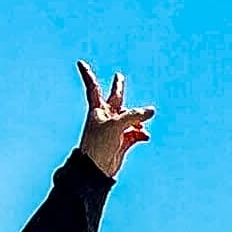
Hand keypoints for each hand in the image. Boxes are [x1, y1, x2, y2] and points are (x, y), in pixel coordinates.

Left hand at [76, 61, 154, 180]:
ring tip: (142, 126)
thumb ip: (135, 115)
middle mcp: (106, 117)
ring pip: (131, 118)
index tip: (80, 63)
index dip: (88, 74)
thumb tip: (152, 111)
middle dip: (118, 88)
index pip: (93, 87)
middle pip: (116, 99)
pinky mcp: (122, 141)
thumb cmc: (99, 144)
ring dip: (139, 120)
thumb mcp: (117, 124)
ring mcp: (114, 129)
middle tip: (119, 76)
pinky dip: (141, 133)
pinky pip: (136, 133)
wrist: (97, 169)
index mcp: (97, 109)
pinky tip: (145, 136)